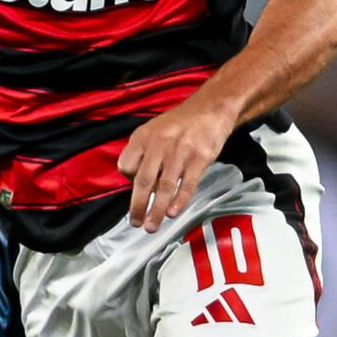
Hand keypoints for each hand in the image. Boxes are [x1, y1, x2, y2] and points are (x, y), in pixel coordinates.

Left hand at [117, 97, 236, 232]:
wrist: (210, 110)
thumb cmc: (178, 126)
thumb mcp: (153, 131)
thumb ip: (142, 154)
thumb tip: (137, 185)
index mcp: (143, 137)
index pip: (126, 165)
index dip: (128, 181)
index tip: (137, 191)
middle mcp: (159, 144)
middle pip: (143, 180)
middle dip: (137, 205)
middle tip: (135, 223)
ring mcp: (180, 151)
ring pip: (164, 186)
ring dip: (156, 210)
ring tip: (151, 227)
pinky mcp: (200, 158)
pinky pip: (187, 184)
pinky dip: (179, 200)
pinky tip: (172, 213)